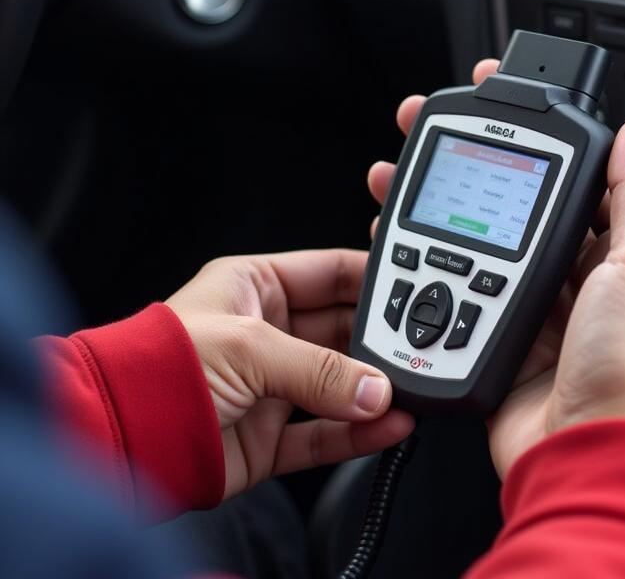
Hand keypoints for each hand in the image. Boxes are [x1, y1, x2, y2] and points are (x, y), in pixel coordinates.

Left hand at [166, 250, 415, 498]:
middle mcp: (264, 333)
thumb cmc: (158, 367)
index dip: (372, 279)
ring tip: (411, 390)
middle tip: (419, 346)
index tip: (416, 286)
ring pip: (338, 384)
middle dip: (379, 340)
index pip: (330, 274)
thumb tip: (377, 387)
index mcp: (255, 286)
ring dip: (374, 389)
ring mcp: (267, 387)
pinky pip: (324, 433)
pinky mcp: (266, 438)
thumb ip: (320, 369)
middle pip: (340, 331)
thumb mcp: (248, 346)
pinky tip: (388, 426)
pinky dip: (358, 432)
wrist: (114, 440)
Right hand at [367, 62, 624, 480]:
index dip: (538, 140)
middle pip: (518, 206)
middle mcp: (581, 278)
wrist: (586, 458)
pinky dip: (430, 266)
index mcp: (622, 253)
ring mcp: (538, 308)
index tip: (497, 105)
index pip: (578, 178)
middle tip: (430, 133)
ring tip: (402, 176)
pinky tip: (401, 240)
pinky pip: (463, 291)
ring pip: (482, 244)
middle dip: (474, 167)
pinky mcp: (501, 338)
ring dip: (440, 210)